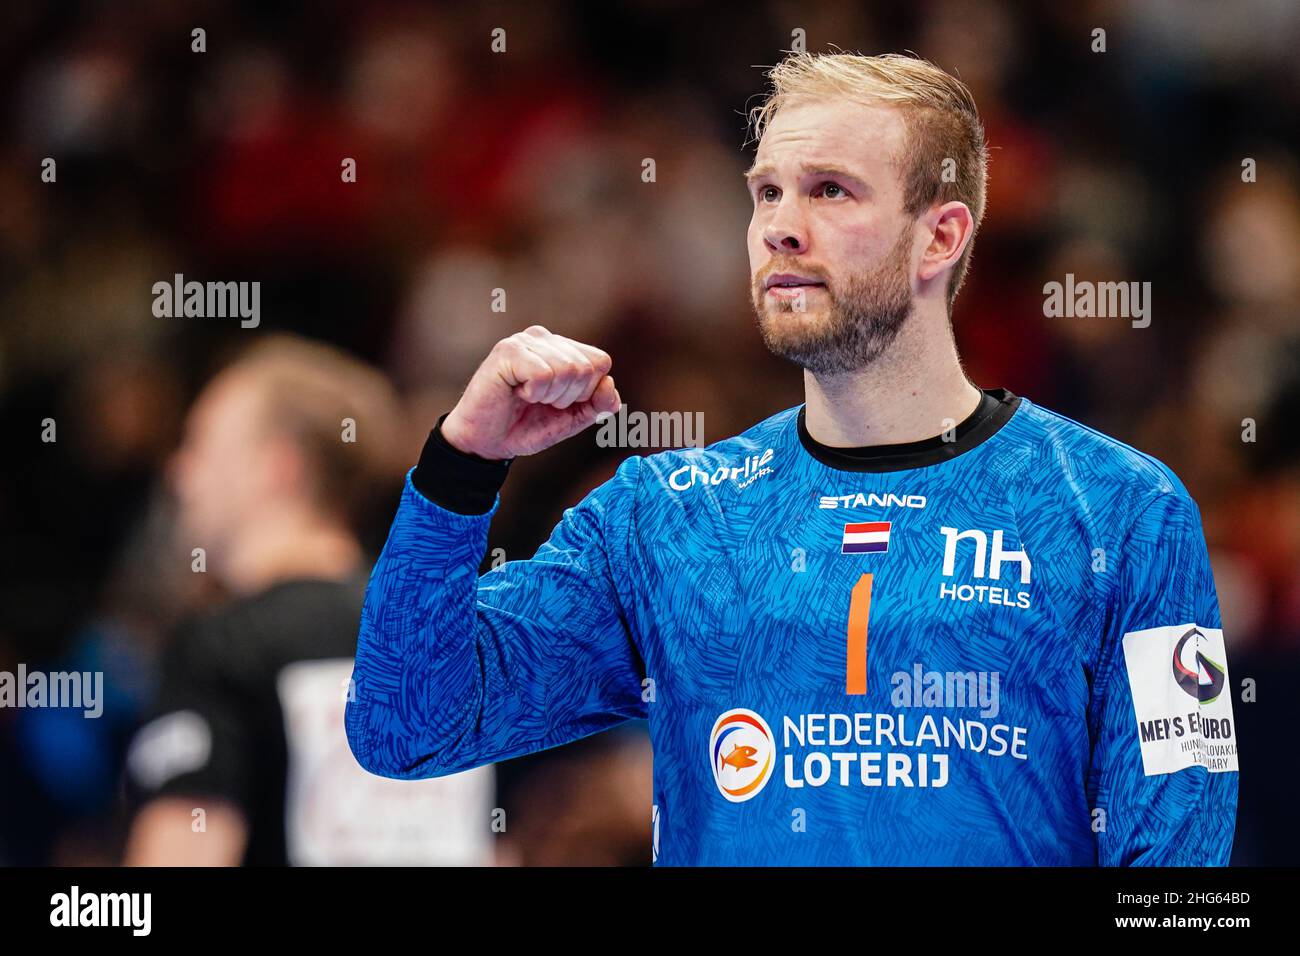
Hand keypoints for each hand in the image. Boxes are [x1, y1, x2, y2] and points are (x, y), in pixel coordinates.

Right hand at [441, 326, 620, 459]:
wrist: (487, 442)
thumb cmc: (526, 426)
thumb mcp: (572, 419)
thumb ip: (598, 404)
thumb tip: (609, 385)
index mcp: (562, 348)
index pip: (600, 362)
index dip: (586, 392)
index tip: (559, 402)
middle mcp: (544, 338)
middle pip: (586, 367)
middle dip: (567, 397)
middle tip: (539, 401)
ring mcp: (525, 341)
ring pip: (567, 370)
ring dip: (548, 396)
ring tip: (527, 396)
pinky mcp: (507, 351)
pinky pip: (543, 374)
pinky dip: (534, 392)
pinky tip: (516, 391)